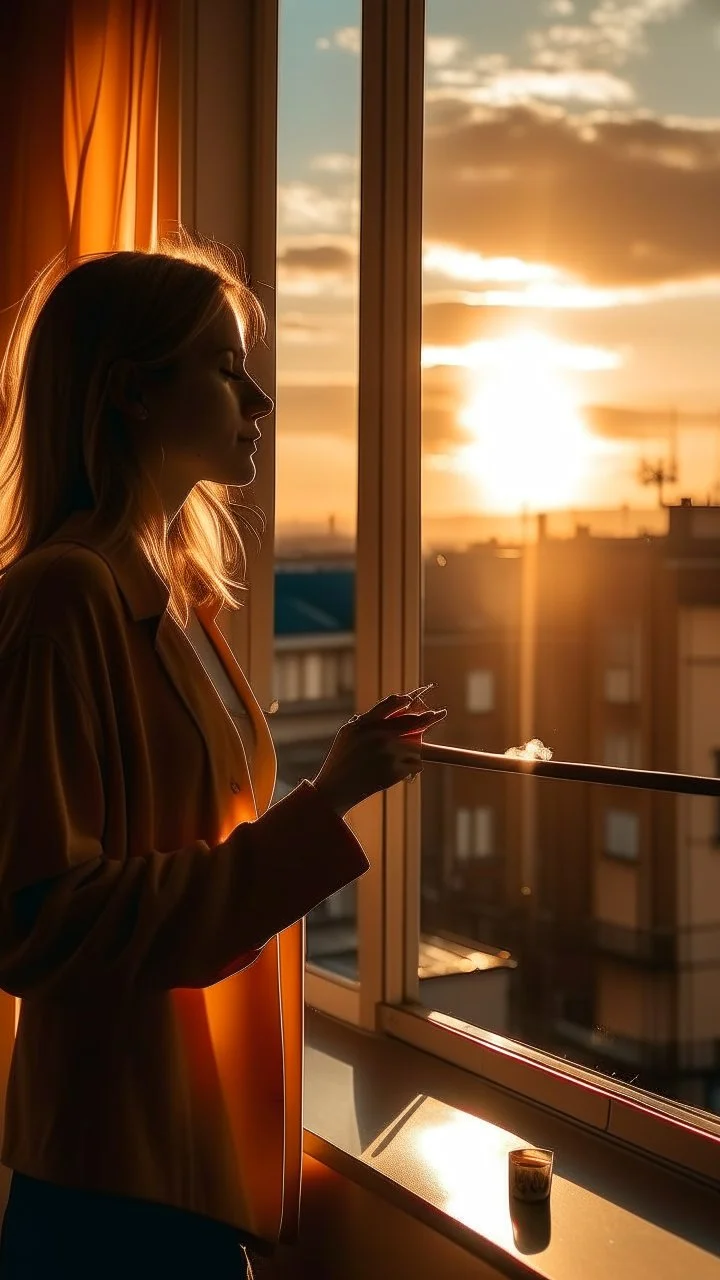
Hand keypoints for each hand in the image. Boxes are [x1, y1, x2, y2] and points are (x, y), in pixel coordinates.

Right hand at [311, 688, 446, 816]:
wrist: (336, 788)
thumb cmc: (342, 760)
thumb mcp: (348, 733)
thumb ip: (369, 719)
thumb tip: (397, 708)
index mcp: (365, 724)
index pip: (391, 705)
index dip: (406, 700)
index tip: (415, 700)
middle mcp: (378, 735)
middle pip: (412, 722)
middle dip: (430, 717)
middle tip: (441, 713)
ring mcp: (388, 753)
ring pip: (416, 746)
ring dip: (411, 753)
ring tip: (392, 762)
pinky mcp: (395, 771)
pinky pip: (415, 765)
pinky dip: (410, 769)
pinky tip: (394, 773)